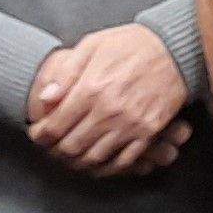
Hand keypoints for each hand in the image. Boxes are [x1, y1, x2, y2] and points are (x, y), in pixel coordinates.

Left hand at [28, 25, 191, 176]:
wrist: (175, 48)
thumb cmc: (132, 44)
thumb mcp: (93, 45)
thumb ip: (66, 72)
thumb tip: (46, 97)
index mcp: (91, 88)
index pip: (56, 125)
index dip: (40, 135)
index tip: (37, 134)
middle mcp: (109, 111)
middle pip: (71, 146)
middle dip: (55, 151)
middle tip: (50, 147)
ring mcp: (130, 124)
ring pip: (94, 158)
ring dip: (77, 162)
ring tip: (69, 157)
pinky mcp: (148, 132)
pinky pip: (123, 161)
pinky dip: (106, 168)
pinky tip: (96, 164)